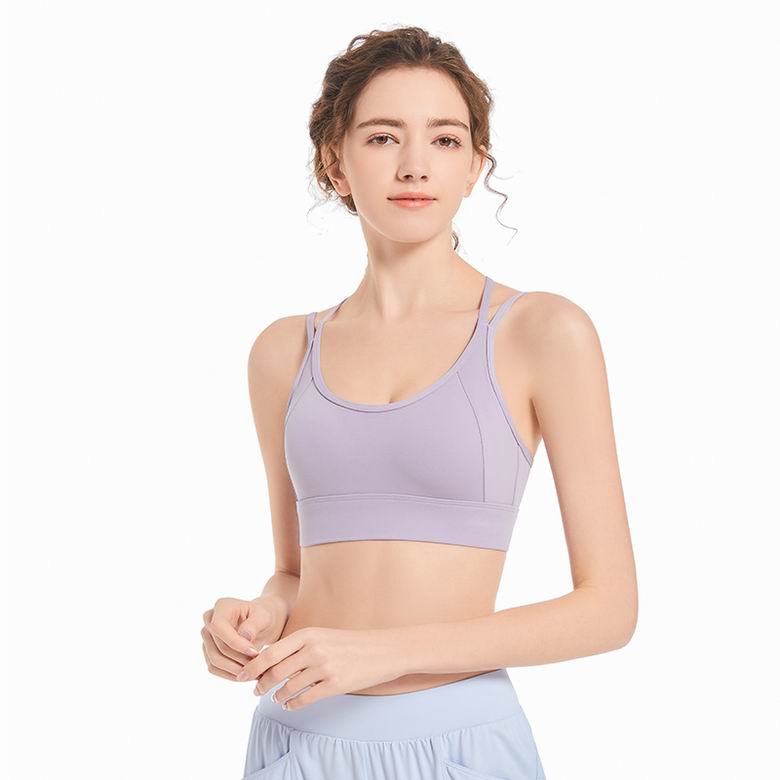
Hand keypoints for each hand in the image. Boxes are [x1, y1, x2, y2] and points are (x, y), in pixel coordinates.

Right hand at [201, 595, 286, 681]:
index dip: (235, 643)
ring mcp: (207, 636)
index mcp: (222, 606)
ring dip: (235, 670)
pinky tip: (247, 675)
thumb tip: (244, 636)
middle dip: (239, 660)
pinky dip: (230, 675)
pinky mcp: (209, 650)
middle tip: (259, 666)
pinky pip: (214, 668)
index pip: (219, 627)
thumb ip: (254, 624)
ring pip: (214, 661)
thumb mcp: (264, 616)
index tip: (254, 653)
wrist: (262, 622)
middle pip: (217, 647)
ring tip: (254, 672)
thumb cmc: (264, 616)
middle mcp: (209, 620)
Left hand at [235, 626, 405, 708]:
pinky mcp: (335, 684)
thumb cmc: (350, 643)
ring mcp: (325, 667)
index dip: (253, 667)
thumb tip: (271, 660)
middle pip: (275, 672)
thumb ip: (298, 646)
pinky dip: (293, 704)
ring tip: (275, 697)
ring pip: (289, 687)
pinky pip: (305, 699)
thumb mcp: (322, 636)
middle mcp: (313, 650)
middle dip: (261, 684)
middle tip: (255, 691)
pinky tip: (289, 704)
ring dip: (277, 695)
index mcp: (308, 634)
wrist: (383, 650)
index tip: (241, 676)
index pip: (271, 653)